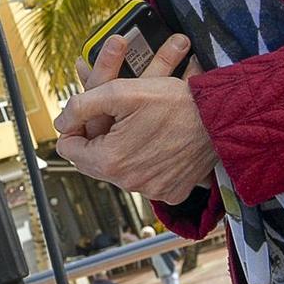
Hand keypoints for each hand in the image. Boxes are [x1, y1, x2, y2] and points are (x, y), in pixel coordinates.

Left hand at [54, 34, 216, 202]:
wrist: (221, 119)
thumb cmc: (174, 102)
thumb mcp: (119, 91)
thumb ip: (81, 105)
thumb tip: (62, 121)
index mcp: (109, 161)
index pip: (69, 148)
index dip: (75, 125)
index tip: (88, 112)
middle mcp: (128, 183)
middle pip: (94, 159)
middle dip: (99, 137)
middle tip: (114, 116)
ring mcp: (150, 191)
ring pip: (119, 168)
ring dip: (122, 148)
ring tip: (138, 125)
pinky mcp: (170, 192)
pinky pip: (145, 177)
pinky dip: (146, 161)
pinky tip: (156, 141)